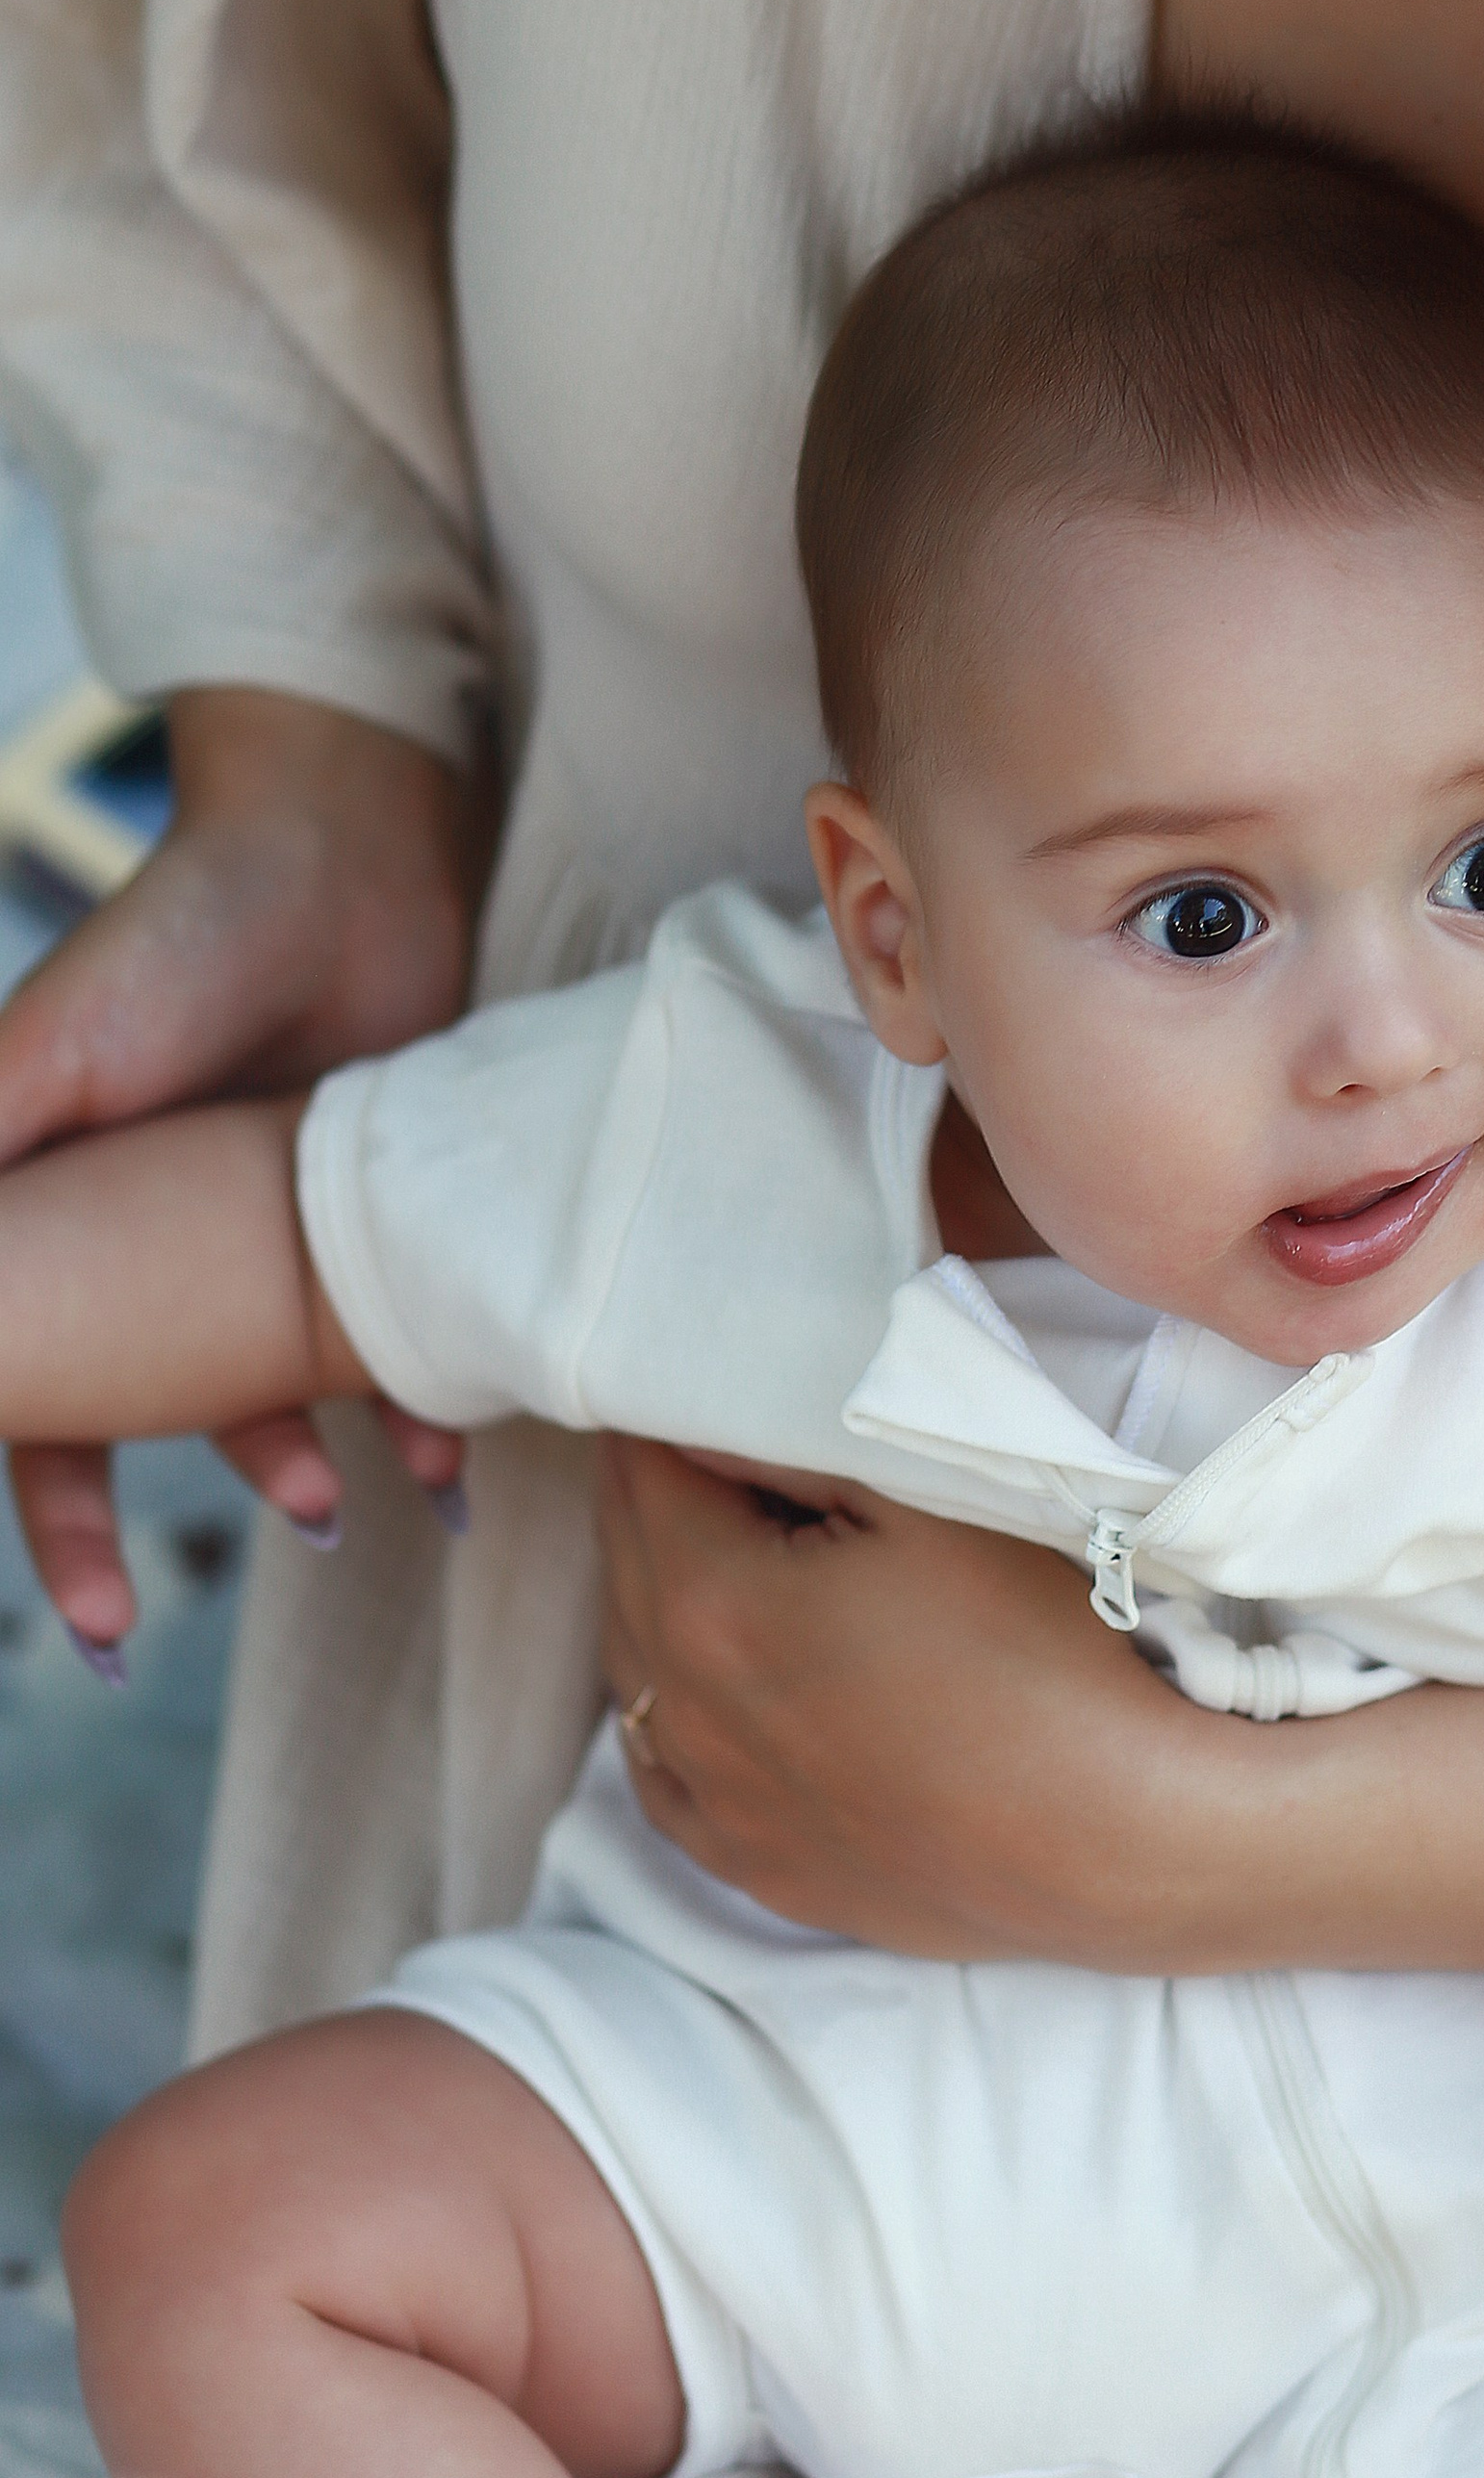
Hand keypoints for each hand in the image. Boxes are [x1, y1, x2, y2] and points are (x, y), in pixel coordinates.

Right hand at [0, 688, 483, 1642]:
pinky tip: (448, 1461)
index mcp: (53, 1212)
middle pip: (126, 1410)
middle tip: (180, 1609)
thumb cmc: (177, 935)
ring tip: (358, 1513)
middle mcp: (140, 1239)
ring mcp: (245, 1231)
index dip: (46, 1503)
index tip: (88, 1622)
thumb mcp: (58, 1048)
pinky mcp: (351, 1210)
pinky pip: (370, 1333)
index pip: (24, 1387)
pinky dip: (407, 1403)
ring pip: (253, 1386)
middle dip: (147, 1516)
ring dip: (297, 1461)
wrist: (343, 855)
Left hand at [597, 1440, 1191, 1956]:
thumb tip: (711, 1415)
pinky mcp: (759, 1868)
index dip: (672, 1410)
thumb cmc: (1042, 1652)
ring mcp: (716, 1803)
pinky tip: (707, 1685)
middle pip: (624, 1558)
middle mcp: (685, 1711)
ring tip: (724, 1544)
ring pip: (634, 1668)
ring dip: (658, 1592)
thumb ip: (797, 1445)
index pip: (642, 1467)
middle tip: (718, 1440)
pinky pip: (663, 1777)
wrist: (1120, 1838)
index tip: (714, 1382)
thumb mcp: (930, 1503)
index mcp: (710, 1602)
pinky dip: (671, 1712)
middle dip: (658, 1489)